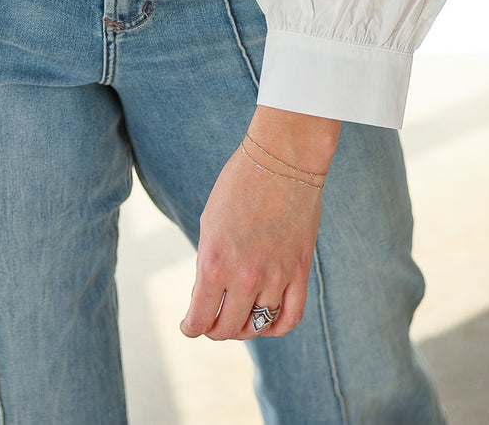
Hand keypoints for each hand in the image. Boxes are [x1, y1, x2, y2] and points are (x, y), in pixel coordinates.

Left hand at [180, 108, 338, 341]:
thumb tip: (210, 293)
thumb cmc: (239, 183)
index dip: (191, 328)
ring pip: (259, 325)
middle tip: (212, 321)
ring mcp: (275, 275)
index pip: (199, 319)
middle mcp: (244, 275)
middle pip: (229, 328)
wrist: (281, 158)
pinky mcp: (299, 270)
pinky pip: (291, 316)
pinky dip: (277, 327)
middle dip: (215, 329)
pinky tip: (267, 321)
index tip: (189, 325)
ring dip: (245, 327)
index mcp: (214, 261)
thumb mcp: (210, 222)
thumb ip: (209, 262)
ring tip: (238, 318)